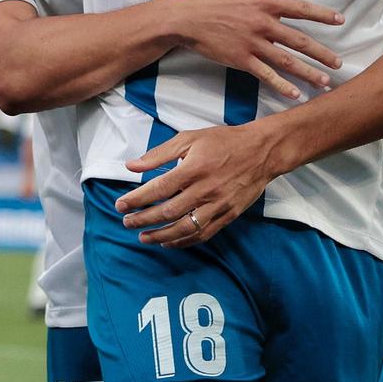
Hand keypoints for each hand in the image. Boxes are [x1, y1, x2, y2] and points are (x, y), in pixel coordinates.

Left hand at [118, 123, 280, 245]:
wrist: (262, 152)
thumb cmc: (224, 142)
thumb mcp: (190, 138)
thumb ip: (160, 153)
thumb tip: (132, 166)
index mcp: (193, 169)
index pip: (158, 189)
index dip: (136, 200)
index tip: (120, 206)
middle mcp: (204, 190)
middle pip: (168, 212)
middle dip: (143, 220)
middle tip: (127, 223)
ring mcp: (217, 205)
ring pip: (184, 228)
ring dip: (160, 236)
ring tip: (144, 238)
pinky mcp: (228, 215)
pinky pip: (203, 234)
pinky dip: (184, 241)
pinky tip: (169, 243)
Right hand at [175, 0, 342, 99]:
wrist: (186, 18)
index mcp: (265, 3)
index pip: (300, 9)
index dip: (322, 14)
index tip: (340, 20)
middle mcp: (263, 24)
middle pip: (299, 40)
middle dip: (321, 53)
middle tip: (339, 64)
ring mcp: (253, 44)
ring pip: (286, 61)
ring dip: (308, 73)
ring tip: (325, 83)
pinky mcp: (241, 60)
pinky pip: (265, 75)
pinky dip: (281, 86)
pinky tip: (295, 95)